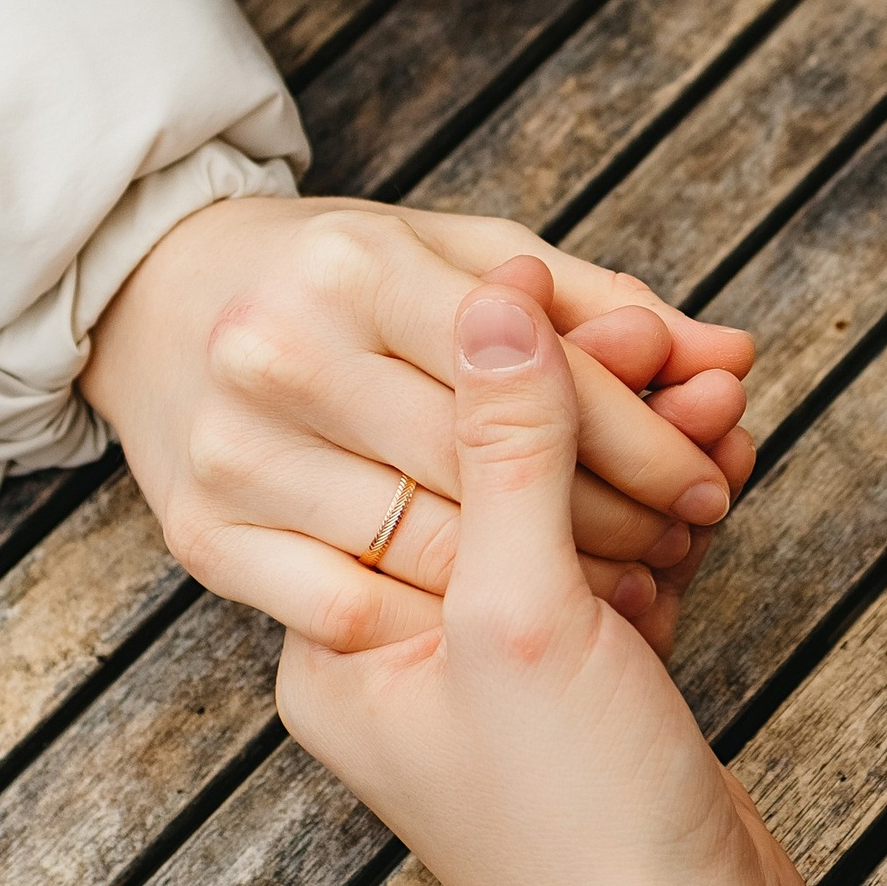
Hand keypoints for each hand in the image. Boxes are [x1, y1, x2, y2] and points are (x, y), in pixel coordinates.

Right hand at [82, 194, 756, 659]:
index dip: (637, 430)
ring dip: (540, 582)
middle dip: (607, 510)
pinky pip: (348, 609)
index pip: (533, 366)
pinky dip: (441, 625)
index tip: (707, 474)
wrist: (153, 301)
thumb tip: (733, 354)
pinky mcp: (198, 534)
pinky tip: (505, 618)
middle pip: (487, 461)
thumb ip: (599, 308)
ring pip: (427, 546)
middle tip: (680, 538)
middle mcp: (277, 347)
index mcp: (352, 261)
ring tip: (622, 585)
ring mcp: (227, 447)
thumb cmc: (346, 288)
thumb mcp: (466, 260)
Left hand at [278, 255, 816, 885]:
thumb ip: (505, 449)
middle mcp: (400, 647)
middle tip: (683, 350)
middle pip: (487, 471)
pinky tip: (718, 453)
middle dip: (597, 408)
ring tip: (719, 394)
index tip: (599, 311)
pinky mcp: (577, 684)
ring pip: (563, 508)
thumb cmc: (579, 824)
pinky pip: (613, 559)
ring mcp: (491, 667)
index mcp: (340, 639)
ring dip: (647, 449)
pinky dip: (666, 512)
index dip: (510, 371)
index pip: (405, 450)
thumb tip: (496, 301)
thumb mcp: (525, 616)